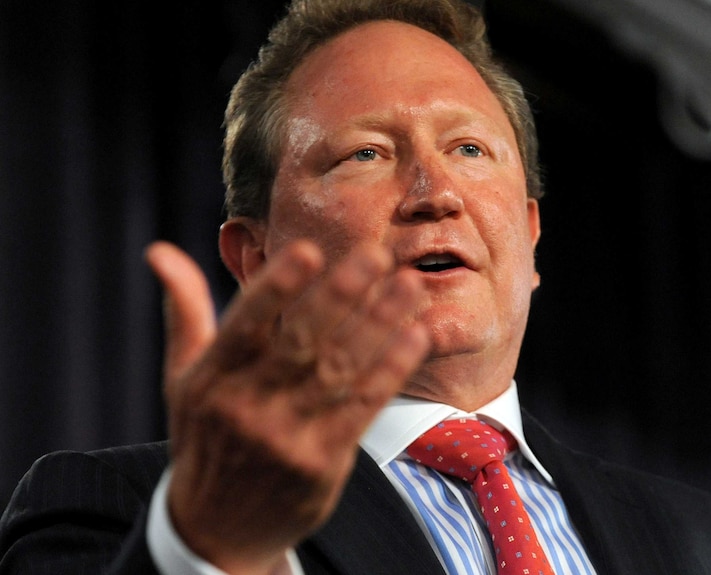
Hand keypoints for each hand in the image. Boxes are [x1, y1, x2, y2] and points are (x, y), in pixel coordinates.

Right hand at [145, 240, 428, 574]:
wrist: (216, 530)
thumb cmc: (205, 437)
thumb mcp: (183, 378)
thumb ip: (184, 312)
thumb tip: (161, 251)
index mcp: (211, 379)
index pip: (245, 325)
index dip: (277, 288)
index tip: (308, 250)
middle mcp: (247, 406)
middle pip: (301, 342)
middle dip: (342, 295)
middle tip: (376, 255)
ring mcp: (286, 437)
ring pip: (340, 369)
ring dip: (379, 324)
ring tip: (408, 285)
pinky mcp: (322, 462)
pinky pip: (363, 407)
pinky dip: (391, 369)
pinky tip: (415, 337)